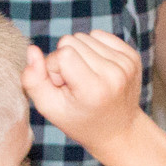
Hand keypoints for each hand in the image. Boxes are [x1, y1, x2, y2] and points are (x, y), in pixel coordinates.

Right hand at [26, 30, 144, 157]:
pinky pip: (99, 35)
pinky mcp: (133, 56)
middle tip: (75, 84)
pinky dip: (93, 49)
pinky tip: (97, 70)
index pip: (63, 53)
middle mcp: (114, 74)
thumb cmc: (79, 119)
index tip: (63, 86)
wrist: (118, 130)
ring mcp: (127, 64)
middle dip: (66, 59)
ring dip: (80, 55)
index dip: (54, 67)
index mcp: (94, 88)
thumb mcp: (49, 107)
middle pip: (72, 40)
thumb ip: (33, 80)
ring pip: (85, 36)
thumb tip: (33, 49)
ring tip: (87, 78)